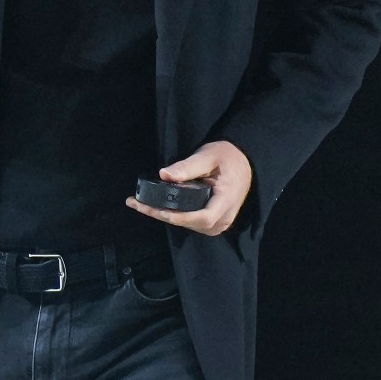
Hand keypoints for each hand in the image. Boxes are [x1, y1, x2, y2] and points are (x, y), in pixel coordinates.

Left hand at [126, 141, 251, 235]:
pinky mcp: (213, 220)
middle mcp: (224, 217)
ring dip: (164, 216)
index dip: (180, 217)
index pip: (203, 217)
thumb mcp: (208, 156)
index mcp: (226, 200)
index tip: (158, 210)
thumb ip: (187, 166)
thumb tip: (164, 174)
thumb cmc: (227, 157)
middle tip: (137, 203)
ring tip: (140, 204)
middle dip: (162, 215)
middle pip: (192, 223)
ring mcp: (219, 221)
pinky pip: (192, 222)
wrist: (244, 162)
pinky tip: (156, 206)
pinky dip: (174, 215)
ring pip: (189, 225)